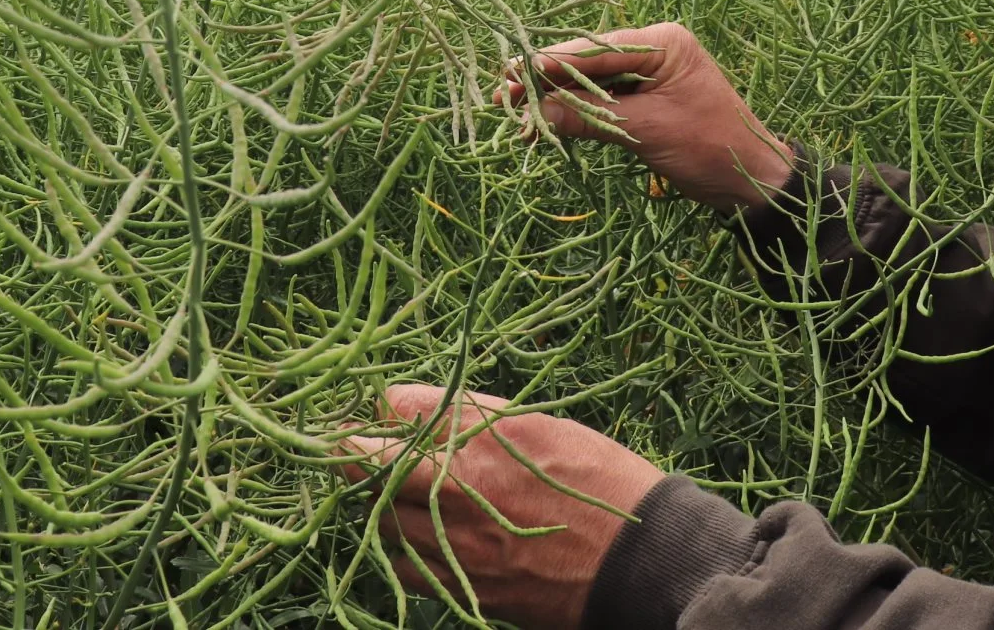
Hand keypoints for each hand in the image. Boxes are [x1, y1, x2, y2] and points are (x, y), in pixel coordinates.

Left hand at [339, 385, 664, 629]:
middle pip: (368, 464)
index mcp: (485, 437)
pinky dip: (400, 551)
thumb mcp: (544, 426)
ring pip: (379, 520)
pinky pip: (403, 568)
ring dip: (378, 503)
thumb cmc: (603, 483)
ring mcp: (458, 544)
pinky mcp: (465, 588)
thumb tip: (411, 405)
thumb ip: (473, 415)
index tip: (375, 414)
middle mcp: (461, 489)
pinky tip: (420, 541)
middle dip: (353, 453)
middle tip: (351, 449)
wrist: (642, 562)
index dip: (380, 410)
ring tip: (397, 495)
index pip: (397, 408)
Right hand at [499, 22, 793, 211]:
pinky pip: (601, 102)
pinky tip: (544, 122)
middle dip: (547, 81)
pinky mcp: (644, 100)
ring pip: (590, 83)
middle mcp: (654, 51)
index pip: (597, 49)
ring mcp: (648, 75)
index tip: (515, 71)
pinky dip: (574, 113)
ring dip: (555, 99)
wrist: (749, 179)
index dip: (553, 62)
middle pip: (588, 62)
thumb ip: (592, 117)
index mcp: (663, 43)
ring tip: (515, 112)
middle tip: (504, 93)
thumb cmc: (710, 147)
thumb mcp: (649, 131)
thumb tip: (536, 113)